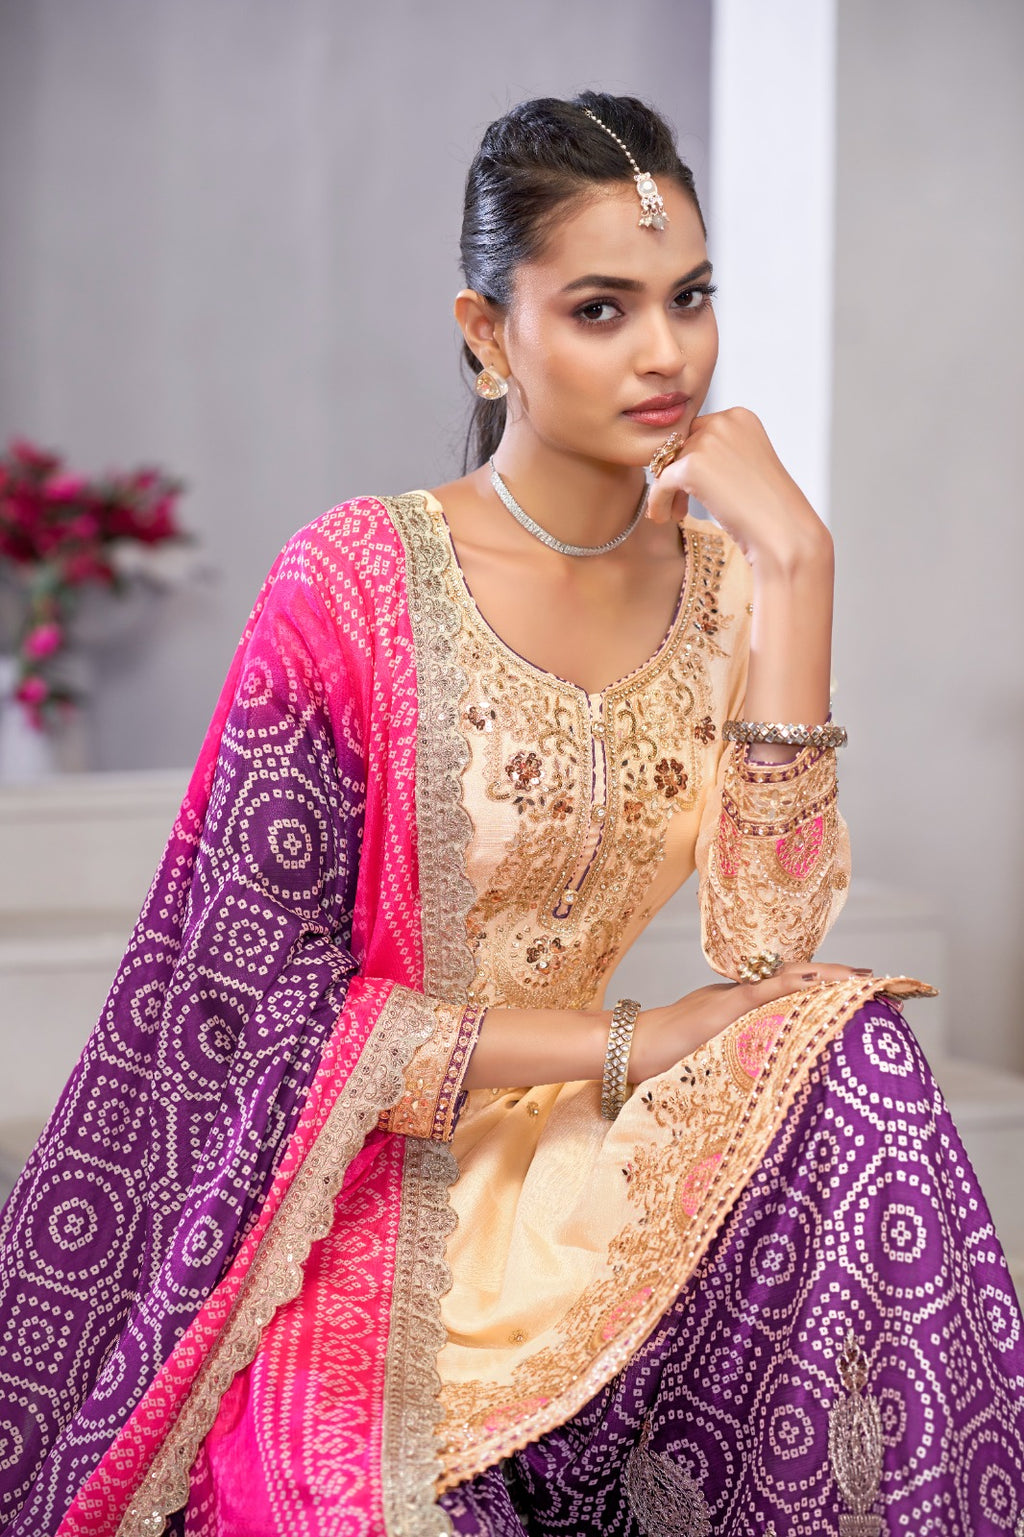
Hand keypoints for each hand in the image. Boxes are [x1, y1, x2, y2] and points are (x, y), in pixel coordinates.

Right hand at [629, 960, 870, 1081]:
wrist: (633, 1048)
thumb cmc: (669, 1057)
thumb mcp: (717, 1055)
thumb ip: (743, 1051)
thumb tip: (774, 1070)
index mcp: (745, 1007)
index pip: (793, 990)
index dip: (827, 987)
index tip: (861, 989)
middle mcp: (745, 995)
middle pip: (800, 980)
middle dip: (838, 981)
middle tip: (877, 982)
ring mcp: (736, 997)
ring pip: (790, 979)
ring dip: (828, 978)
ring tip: (861, 980)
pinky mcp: (727, 1004)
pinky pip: (767, 989)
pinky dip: (795, 983)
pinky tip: (820, 982)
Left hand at [644, 407, 829, 573]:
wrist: (782, 531)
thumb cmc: (767, 507)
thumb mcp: (745, 464)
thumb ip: (718, 451)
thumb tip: (675, 454)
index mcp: (740, 417)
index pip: (697, 430)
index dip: (691, 458)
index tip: (693, 486)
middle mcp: (724, 422)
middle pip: (680, 444)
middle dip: (677, 473)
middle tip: (681, 503)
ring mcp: (708, 442)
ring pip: (666, 464)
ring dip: (668, 490)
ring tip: (677, 513)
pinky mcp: (692, 466)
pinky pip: (661, 483)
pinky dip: (658, 501)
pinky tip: (663, 517)